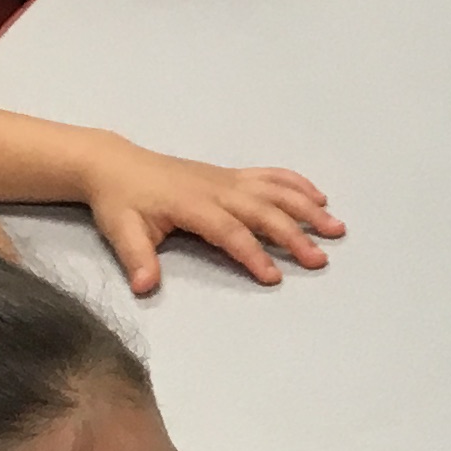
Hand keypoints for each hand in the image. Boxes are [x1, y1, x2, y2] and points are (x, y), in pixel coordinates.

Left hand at [72, 141, 344, 294]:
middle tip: (320, 259)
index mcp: (193, 204)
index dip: (253, 253)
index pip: (230, 231)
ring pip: (275, 191)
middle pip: (264, 211)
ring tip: (335, 227)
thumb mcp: (122, 230)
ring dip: (307, 208)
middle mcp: (218, 189)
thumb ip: (137, 258)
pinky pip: (270, 176)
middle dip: (294, 235)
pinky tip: (319, 197)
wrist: (115, 163)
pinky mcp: (231, 175)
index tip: (273, 276)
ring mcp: (227, 179)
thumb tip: (146, 287)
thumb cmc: (120, 201)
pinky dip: (297, 184)